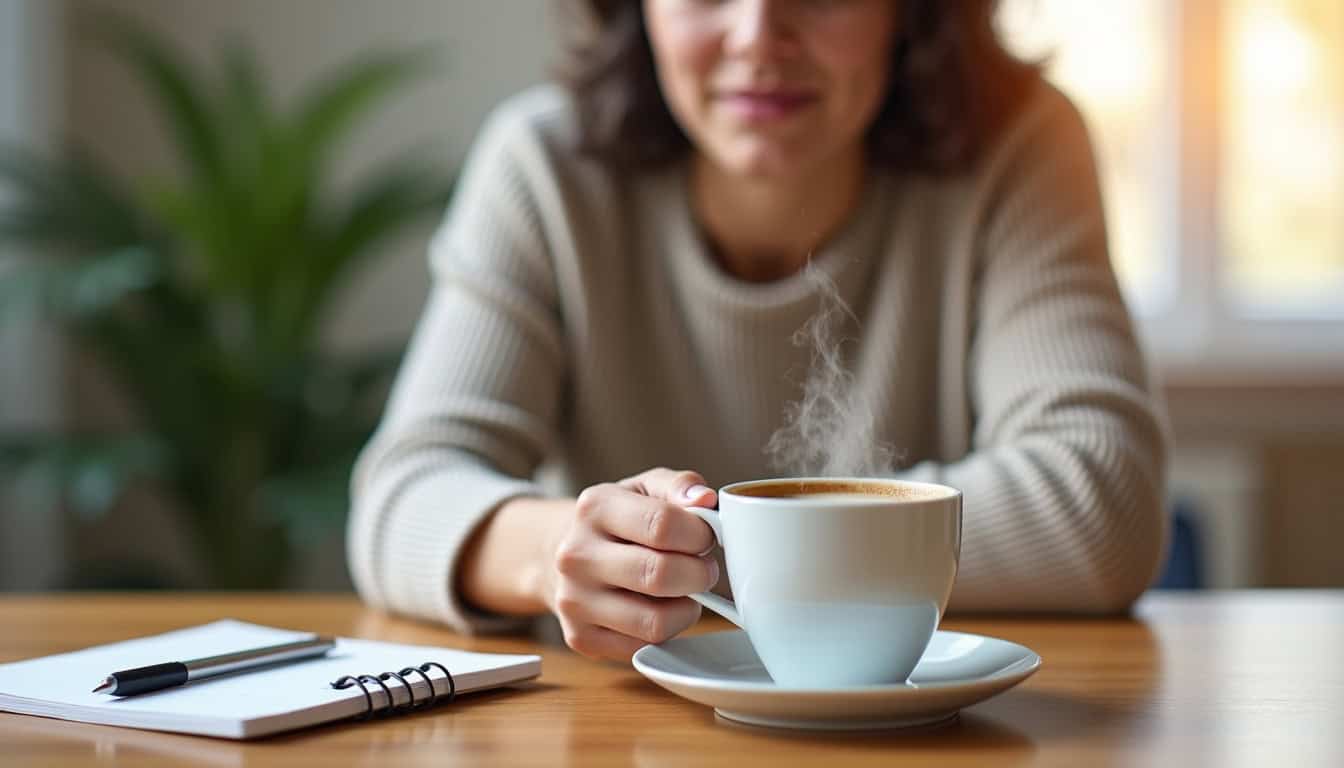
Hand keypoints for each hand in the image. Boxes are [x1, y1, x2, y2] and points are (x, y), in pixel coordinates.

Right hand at [545, 468, 718, 660]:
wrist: (562, 555)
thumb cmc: (617, 521)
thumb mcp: (645, 488)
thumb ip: (680, 486)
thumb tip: (706, 501)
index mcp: (595, 507)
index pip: (663, 524)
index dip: (700, 534)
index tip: (706, 537)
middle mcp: (576, 555)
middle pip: (660, 575)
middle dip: (699, 574)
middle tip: (704, 568)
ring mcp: (574, 600)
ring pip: (656, 621)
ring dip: (687, 608)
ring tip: (684, 591)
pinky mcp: (581, 637)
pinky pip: (645, 646)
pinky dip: (666, 631)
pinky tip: (661, 609)